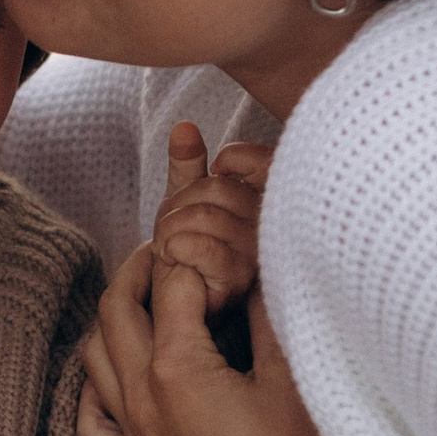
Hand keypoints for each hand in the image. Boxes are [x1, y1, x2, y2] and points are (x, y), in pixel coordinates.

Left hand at [79, 249, 339, 435]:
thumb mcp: (294, 379)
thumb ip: (270, 315)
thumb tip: (257, 271)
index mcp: (176, 369)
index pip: (170, 285)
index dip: (191, 255)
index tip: (212, 246)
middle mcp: (140, 401)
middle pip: (116, 312)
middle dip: (137, 272)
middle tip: (165, 252)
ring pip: (94, 363)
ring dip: (112, 322)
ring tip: (143, 302)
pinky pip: (93, 426)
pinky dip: (94, 391)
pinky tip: (113, 378)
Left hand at [150, 118, 269, 314]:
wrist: (181, 308)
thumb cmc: (187, 257)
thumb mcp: (185, 205)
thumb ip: (188, 168)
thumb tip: (184, 126)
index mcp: (263, 200)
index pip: (242, 159)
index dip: (210, 170)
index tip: (187, 196)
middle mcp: (269, 223)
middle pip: (216, 188)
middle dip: (176, 206)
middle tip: (167, 231)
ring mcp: (258, 253)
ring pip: (204, 215)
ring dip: (169, 230)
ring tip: (167, 248)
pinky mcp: (240, 281)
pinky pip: (203, 248)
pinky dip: (174, 248)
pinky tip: (171, 259)